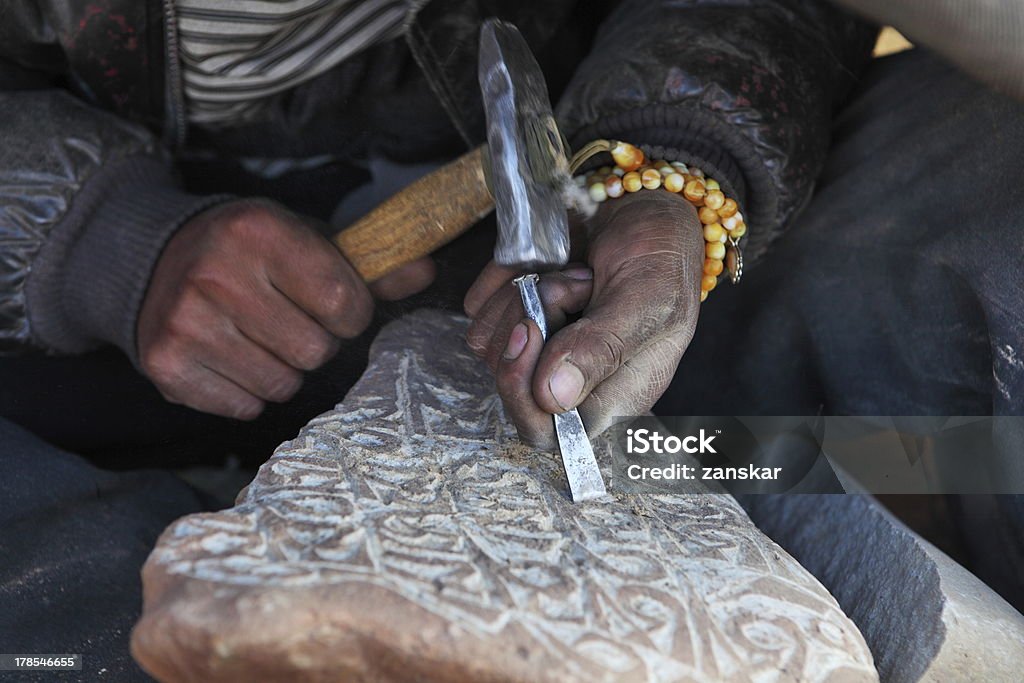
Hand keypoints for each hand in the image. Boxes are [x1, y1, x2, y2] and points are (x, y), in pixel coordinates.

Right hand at [138, 199, 433, 418]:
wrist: (154, 258)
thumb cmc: (250, 253)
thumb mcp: (306, 242)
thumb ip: (369, 264)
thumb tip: (425, 270)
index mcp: (259, 231)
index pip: (344, 303)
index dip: (350, 314)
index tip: (333, 305)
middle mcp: (217, 273)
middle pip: (316, 351)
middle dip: (315, 342)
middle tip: (288, 320)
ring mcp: (186, 321)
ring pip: (282, 385)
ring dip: (282, 370)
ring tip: (258, 337)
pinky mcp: (165, 363)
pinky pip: (244, 407)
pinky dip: (247, 392)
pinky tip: (230, 356)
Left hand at [464, 191, 702, 447]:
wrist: (643, 206)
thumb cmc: (660, 257)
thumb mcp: (647, 300)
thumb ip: (602, 348)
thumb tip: (553, 398)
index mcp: (613, 396)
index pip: (548, 432)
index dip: (525, 394)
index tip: (531, 332)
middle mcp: (571, 382)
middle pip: (510, 388)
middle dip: (526, 328)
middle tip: (569, 286)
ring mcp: (538, 350)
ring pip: (488, 345)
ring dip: (525, 295)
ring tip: (575, 275)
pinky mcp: (512, 316)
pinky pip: (477, 310)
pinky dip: (505, 278)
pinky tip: (550, 265)